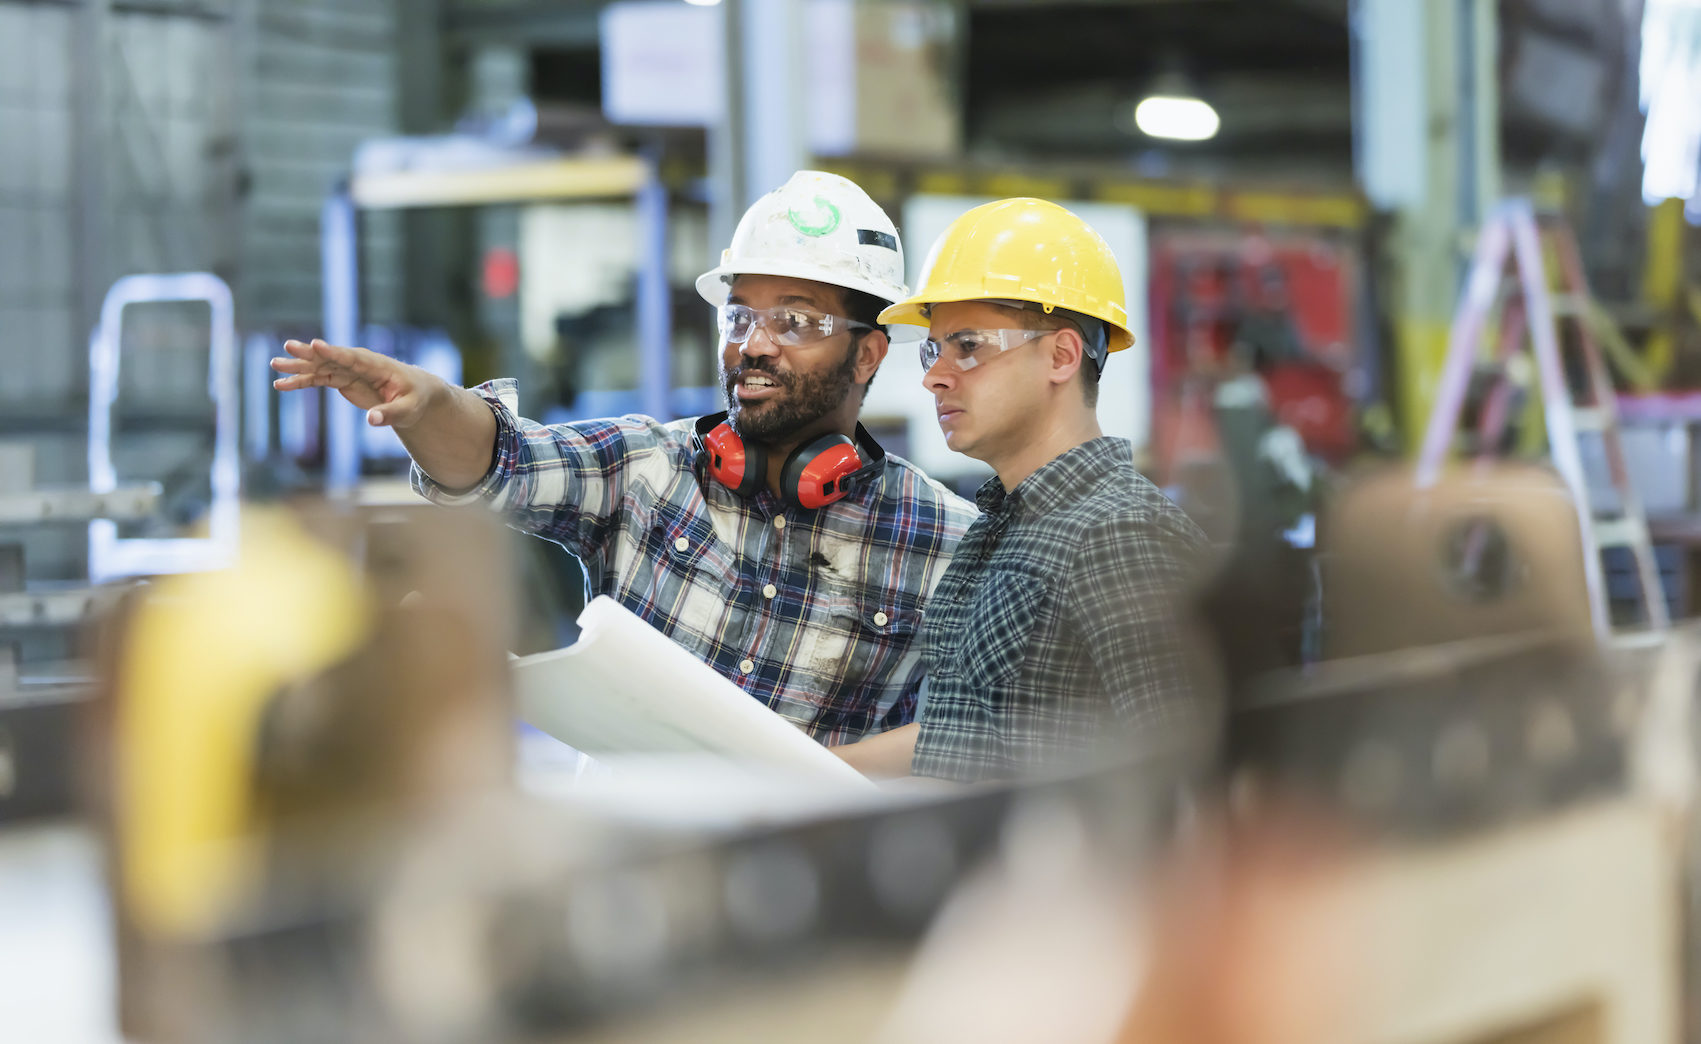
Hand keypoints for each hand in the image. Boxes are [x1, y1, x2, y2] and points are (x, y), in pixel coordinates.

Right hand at [270, 339, 435, 428]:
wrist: (413, 393)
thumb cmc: (414, 399)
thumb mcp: (408, 409)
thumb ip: (390, 414)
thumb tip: (371, 420)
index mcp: (377, 365)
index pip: (352, 357)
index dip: (334, 352)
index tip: (315, 344)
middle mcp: (358, 363)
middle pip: (330, 357)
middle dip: (310, 353)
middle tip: (288, 346)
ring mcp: (348, 370)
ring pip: (319, 366)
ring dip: (298, 366)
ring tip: (275, 365)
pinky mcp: (341, 379)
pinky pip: (317, 379)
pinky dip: (300, 382)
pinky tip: (281, 386)